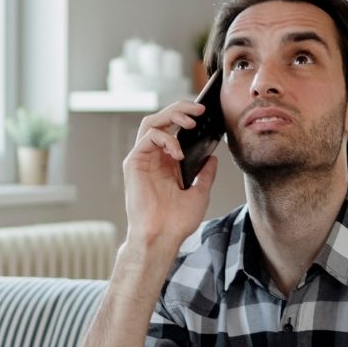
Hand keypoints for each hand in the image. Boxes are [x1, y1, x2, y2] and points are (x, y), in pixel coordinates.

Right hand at [122, 99, 217, 253]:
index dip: (187, 117)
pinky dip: (165, 139)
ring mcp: (142, 159)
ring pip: (152, 123)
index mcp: (167, 163)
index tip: (206, 114)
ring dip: (172, 116)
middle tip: (200, 109)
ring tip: (191, 122)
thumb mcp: (200, 193)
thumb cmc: (177, 221)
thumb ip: (205, 174)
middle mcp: (153, 157)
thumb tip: (213, 157)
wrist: (162, 237)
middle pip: (161, 120)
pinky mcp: (134, 163)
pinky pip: (148, 138)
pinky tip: (178, 152)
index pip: (173, 129)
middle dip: (180, 109)